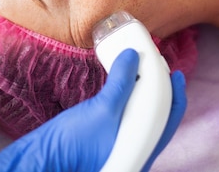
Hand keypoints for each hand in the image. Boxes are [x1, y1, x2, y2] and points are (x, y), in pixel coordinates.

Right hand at [0, 50, 186, 171]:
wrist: (42, 161)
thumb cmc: (71, 145)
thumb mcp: (101, 110)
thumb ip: (120, 84)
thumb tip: (133, 57)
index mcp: (142, 152)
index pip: (169, 120)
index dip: (175, 95)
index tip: (176, 74)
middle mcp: (135, 153)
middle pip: (157, 117)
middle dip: (158, 90)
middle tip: (157, 66)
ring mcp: (121, 148)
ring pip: (141, 117)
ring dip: (142, 93)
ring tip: (142, 70)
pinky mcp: (106, 142)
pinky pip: (125, 117)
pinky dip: (127, 99)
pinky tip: (124, 85)